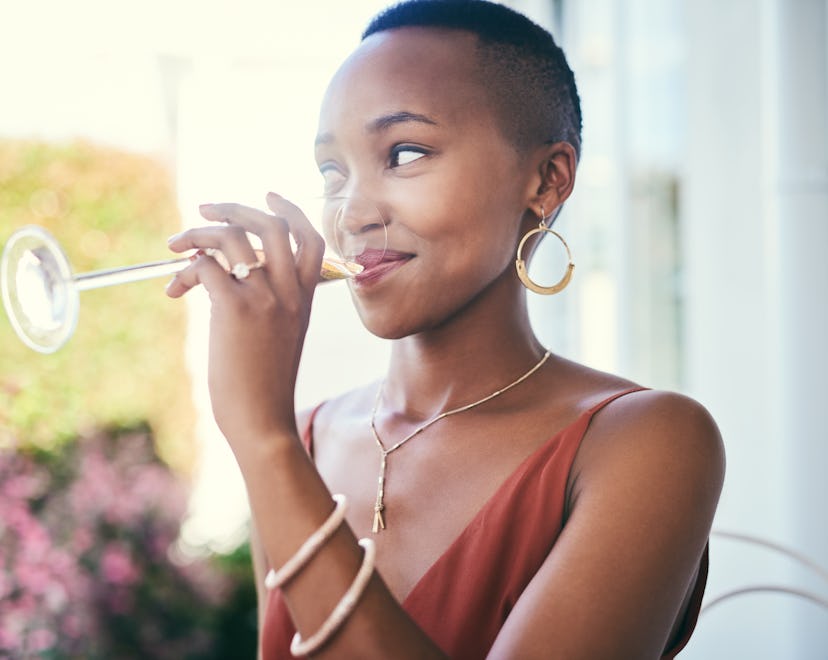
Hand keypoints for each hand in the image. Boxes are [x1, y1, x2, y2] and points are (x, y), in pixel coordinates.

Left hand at [165, 193, 324, 449]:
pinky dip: (187, 268)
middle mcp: (290, 291)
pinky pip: (207, 266)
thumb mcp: (282, 337)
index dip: (291, 210)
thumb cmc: (266, 385)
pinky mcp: (235, 310)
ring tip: (176, 246)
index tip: (269, 196)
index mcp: (306, 297)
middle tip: (207, 209)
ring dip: (199, 233)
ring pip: (234, 238)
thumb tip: (227, 275)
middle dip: (236, 208)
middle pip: (272, 225)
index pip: (311, 238)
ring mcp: (266, 298)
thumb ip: (271, 304)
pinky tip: (176, 288)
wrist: (264, 421)